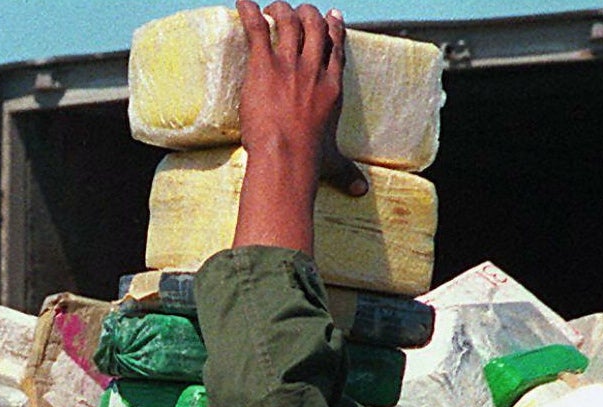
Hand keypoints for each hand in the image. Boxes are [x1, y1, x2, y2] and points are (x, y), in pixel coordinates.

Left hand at [233, 2, 366, 254]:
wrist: (286, 155)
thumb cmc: (308, 161)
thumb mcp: (333, 164)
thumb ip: (346, 173)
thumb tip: (361, 191)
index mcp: (332, 87)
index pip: (336, 49)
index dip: (335, 30)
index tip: (333, 17)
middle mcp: (314, 69)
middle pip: (316, 29)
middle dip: (308, 15)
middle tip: (299, 10)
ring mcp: (290, 65)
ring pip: (290, 24)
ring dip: (282, 11)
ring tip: (274, 7)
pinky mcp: (264, 66)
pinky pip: (257, 30)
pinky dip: (250, 13)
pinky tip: (242, 2)